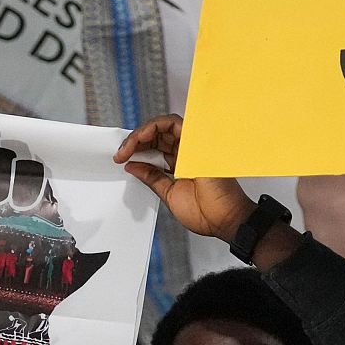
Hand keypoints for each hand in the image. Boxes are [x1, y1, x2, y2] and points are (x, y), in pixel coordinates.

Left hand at [114, 114, 253, 241]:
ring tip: (128, 147)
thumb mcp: (168, 193)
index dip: (137, 149)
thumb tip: (133, 166)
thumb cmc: (206, 212)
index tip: (122, 158)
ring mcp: (192, 146)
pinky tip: (140, 139)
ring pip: (163, 125)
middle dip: (135, 141)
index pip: (156, 147)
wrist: (223, 220)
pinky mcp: (196, 141)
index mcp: (181, 163)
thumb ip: (151, 177)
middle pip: (157, 134)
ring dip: (141, 133)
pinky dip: (153, 127)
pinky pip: (173, 123)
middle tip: (121, 153)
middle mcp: (187, 152)